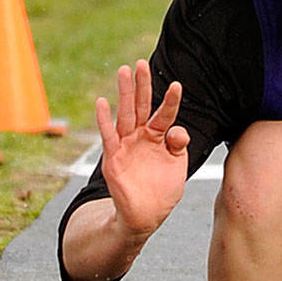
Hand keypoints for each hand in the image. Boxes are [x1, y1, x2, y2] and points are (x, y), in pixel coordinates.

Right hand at [95, 60, 190, 237]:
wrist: (145, 217)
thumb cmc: (162, 191)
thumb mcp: (177, 167)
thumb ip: (179, 147)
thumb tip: (178, 132)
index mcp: (159, 138)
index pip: (165, 115)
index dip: (171, 101)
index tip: (177, 85)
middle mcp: (141, 137)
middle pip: (141, 106)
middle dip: (141, 85)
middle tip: (140, 63)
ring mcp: (126, 146)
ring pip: (125, 115)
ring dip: (124, 93)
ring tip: (124, 71)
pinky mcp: (114, 158)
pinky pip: (109, 136)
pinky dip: (105, 120)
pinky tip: (102, 102)